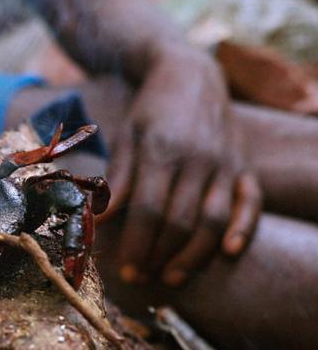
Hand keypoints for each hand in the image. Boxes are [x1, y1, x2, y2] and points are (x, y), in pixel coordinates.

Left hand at [101, 44, 261, 285]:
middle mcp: (197, 157)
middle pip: (180, 221)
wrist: (190, 74)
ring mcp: (225, 161)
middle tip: (141, 276)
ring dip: (193, 255)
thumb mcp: (126, 136)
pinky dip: (244, 227)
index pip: (148, 209)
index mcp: (161, 150)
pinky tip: (229, 252)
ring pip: (214, 219)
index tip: (124, 268)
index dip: (135, 243)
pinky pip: (251, 201)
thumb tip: (98, 217)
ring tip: (171, 276)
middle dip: (158, 255)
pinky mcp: (243, 163)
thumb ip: (117, 178)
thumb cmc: (150, 110)